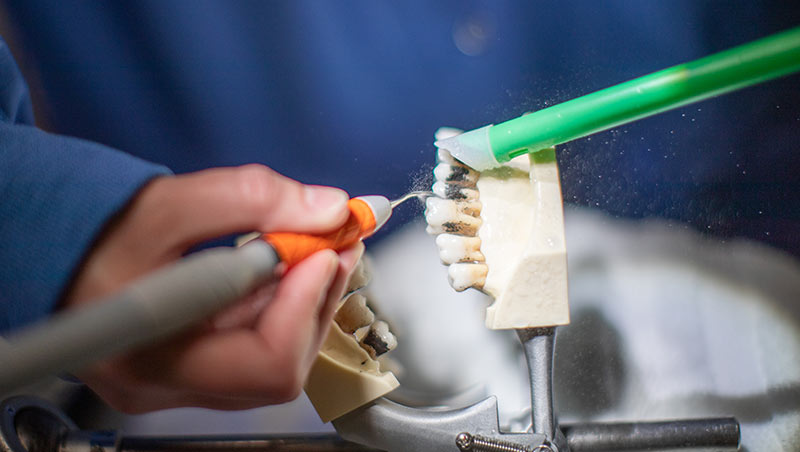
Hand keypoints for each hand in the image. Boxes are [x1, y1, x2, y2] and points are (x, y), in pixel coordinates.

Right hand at [63, 164, 362, 411]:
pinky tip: (291, 265)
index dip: (306, 303)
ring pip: (278, 356)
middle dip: (319, 297)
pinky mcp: (198, 366)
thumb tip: (328, 208)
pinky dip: (286, 303)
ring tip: (322, 246)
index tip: (325, 250)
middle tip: (339, 242)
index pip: (265, 361)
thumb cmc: (90, 236)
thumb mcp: (166, 205)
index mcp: (155, 358)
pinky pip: (260, 344)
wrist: (55, 255)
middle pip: (283, 364)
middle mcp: (174, 386)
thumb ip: (249, 199)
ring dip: (309, 298)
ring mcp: (187, 382)